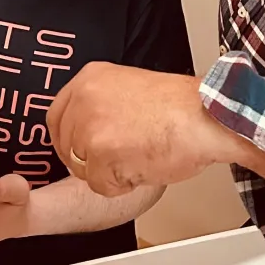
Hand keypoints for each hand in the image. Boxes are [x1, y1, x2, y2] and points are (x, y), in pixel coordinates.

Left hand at [47, 63, 229, 196]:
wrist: (208, 117)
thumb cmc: (182, 107)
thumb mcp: (129, 89)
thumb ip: (101, 105)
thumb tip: (83, 132)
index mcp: (90, 78)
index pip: (56, 116)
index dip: (67, 141)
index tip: (78, 152)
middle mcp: (84, 98)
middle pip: (67, 146)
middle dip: (92, 160)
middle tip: (122, 158)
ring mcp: (90, 125)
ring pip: (83, 169)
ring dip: (110, 172)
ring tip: (141, 155)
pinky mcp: (101, 152)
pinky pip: (100, 186)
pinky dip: (123, 185)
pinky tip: (144, 166)